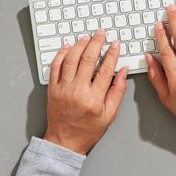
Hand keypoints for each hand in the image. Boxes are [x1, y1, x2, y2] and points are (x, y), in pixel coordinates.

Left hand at [43, 30, 127, 154]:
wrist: (64, 141)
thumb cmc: (88, 130)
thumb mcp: (110, 114)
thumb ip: (118, 91)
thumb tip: (123, 71)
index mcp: (94, 99)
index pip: (105, 69)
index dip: (112, 54)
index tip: (115, 44)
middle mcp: (77, 91)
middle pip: (87, 60)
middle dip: (96, 43)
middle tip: (101, 33)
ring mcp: (63, 89)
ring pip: (71, 60)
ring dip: (79, 45)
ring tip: (86, 37)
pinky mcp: (52, 89)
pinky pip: (55, 67)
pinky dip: (61, 54)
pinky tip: (68, 47)